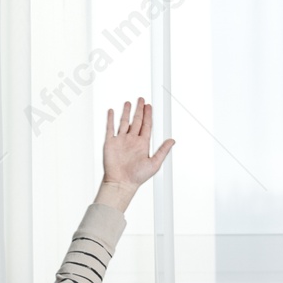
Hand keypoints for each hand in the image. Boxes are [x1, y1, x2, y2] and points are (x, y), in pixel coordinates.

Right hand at [96, 96, 174, 210]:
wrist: (121, 182)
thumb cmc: (137, 177)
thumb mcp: (154, 163)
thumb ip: (163, 150)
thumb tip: (173, 140)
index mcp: (142, 144)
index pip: (146, 125)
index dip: (148, 115)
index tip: (150, 106)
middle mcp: (132, 141)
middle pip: (136, 121)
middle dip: (139, 110)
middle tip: (141, 100)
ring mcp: (121, 141)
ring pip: (124, 122)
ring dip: (126, 112)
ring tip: (128, 103)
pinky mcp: (110, 143)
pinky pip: (110, 128)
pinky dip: (110, 119)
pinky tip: (112, 112)